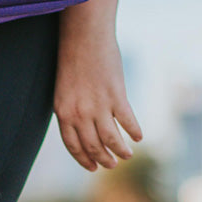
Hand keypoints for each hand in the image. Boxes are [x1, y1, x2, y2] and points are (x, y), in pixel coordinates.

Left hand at [54, 24, 142, 171]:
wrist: (85, 34)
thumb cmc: (73, 58)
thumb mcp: (64, 89)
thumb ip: (72, 110)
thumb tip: (84, 129)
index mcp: (63, 112)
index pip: (73, 146)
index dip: (84, 159)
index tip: (93, 167)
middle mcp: (80, 113)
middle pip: (93, 146)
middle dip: (103, 159)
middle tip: (112, 164)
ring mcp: (98, 105)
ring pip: (111, 139)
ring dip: (120, 151)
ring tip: (127, 155)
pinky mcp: (116, 95)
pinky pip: (127, 121)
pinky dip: (134, 131)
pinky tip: (138, 136)